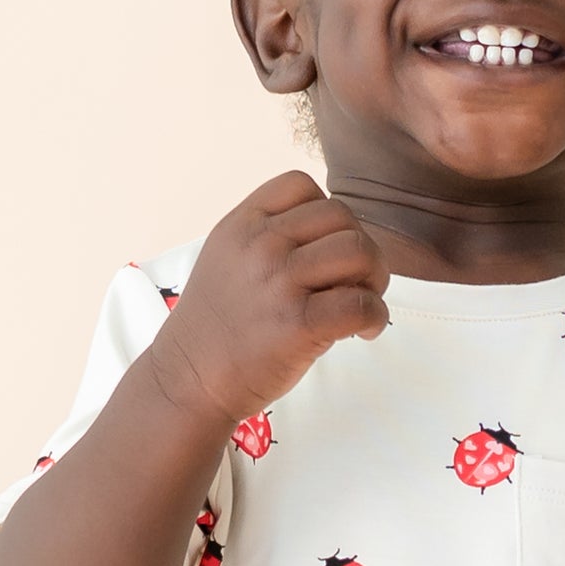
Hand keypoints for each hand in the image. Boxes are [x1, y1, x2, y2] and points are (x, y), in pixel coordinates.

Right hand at [148, 169, 391, 426]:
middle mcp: (260, 245)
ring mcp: (279, 283)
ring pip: (359, 250)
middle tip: (356, 283)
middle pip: (342, 216)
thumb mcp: (227, 259)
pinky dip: (376, 317)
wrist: (189, 380)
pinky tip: (364, 332)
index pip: (301, 185)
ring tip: (361, 304)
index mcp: (242, 224)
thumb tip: (338, 237)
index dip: (326, 214)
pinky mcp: (298, 324)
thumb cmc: (217, 326)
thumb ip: (270, 237)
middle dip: (361, 248)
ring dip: (374, 278)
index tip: (324, 250)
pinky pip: (362, 304)